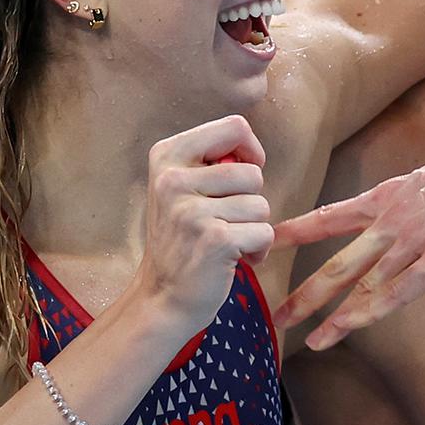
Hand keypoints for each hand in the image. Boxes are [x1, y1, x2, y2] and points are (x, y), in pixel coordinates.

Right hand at [128, 115, 272, 333]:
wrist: (161, 298)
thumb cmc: (181, 241)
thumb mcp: (181, 189)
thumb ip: (212, 163)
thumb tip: (253, 156)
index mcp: (167, 155)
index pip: (235, 126)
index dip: (250, 150)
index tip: (242, 175)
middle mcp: (173, 179)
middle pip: (253, 172)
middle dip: (250, 201)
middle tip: (224, 222)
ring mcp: (191, 210)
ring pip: (261, 205)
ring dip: (252, 228)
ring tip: (225, 242)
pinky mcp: (214, 239)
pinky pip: (264, 233)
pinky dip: (257, 250)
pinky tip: (233, 259)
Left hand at [271, 137, 424, 350]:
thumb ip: (411, 199)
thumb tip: (405, 209)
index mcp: (388, 196)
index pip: (330, 217)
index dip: (296, 231)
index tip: (267, 241)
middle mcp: (391, 220)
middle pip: (336, 261)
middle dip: (303, 291)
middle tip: (273, 313)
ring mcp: (414, 241)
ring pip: (361, 283)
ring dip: (331, 314)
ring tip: (306, 339)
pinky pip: (397, 292)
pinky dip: (368, 313)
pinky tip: (347, 329)